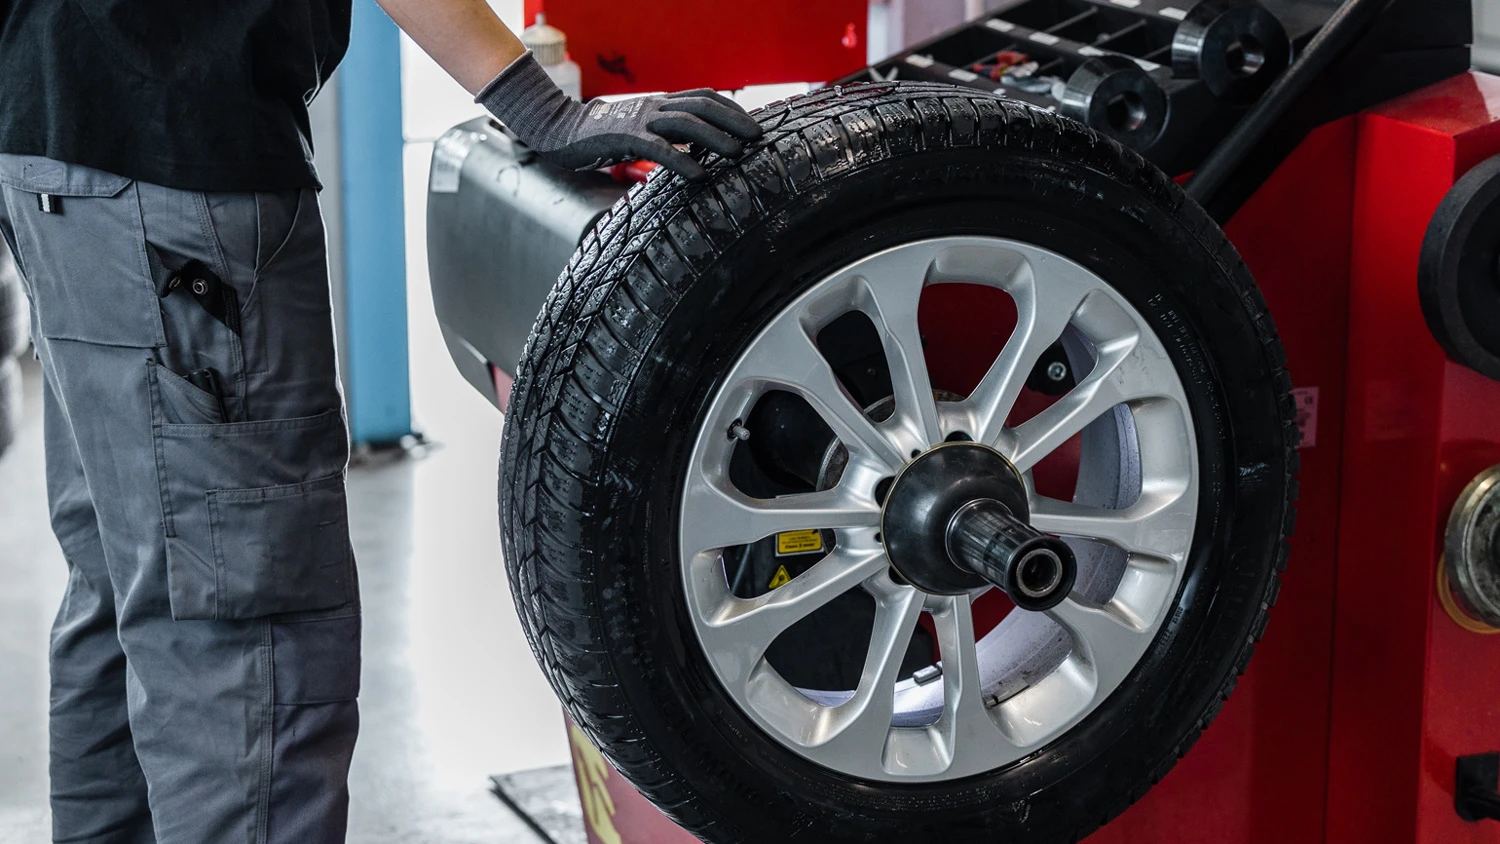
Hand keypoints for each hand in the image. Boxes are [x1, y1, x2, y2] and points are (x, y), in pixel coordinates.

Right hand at [478, 53, 762, 180]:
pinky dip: (682, 160)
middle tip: (757, 138)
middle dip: (733, 121)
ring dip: (716, 138)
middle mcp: (653, 105)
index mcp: (658, 101)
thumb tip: (691, 149)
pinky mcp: (625, 137)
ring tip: (738, 154)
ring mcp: (640, 119)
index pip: (703, 97)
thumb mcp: (638, 129)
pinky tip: (699, 174)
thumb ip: (663, 134)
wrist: (558, 129)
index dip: (731, 109)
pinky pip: (659, 148)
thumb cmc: (598, 135)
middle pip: (702, 106)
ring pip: (687, 123)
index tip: (752, 124)